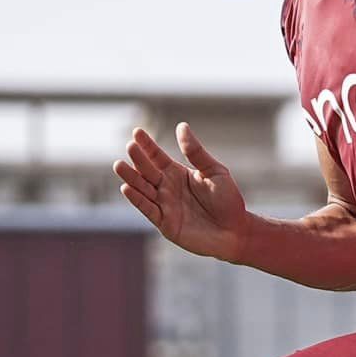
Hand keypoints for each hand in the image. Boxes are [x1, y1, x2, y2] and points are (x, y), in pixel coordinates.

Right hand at [114, 123, 249, 261]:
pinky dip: (137, 199)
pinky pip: (148, 209)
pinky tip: (127, 187)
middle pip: (147, 171)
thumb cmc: (228, 200)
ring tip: (119, 164)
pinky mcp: (165, 223)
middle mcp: (167, 188)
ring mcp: (164, 205)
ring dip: (131, 177)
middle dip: (138, 159)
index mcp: (177, 173)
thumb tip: (181, 125)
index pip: (157, 157)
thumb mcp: (214, 171)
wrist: (236, 231)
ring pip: (143, 189)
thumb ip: (196, 152)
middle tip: (130, 146)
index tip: (137, 132)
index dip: (147, 145)